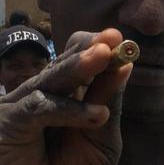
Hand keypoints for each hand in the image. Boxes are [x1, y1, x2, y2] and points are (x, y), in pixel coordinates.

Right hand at [0, 29, 132, 164]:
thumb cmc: (72, 163)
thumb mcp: (100, 131)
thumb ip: (108, 100)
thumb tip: (125, 66)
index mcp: (64, 89)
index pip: (76, 57)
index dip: (95, 45)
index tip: (117, 37)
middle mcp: (42, 91)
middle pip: (63, 62)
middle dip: (89, 49)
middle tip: (112, 38)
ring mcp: (22, 104)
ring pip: (51, 79)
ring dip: (79, 66)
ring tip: (105, 56)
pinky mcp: (9, 122)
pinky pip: (39, 109)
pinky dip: (69, 110)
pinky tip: (97, 115)